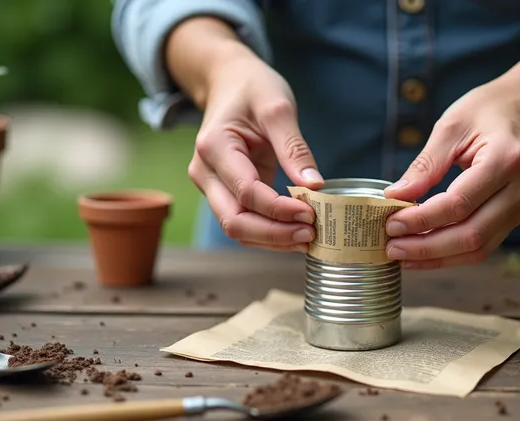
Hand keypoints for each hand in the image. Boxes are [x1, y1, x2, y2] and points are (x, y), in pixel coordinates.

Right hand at [187, 50, 323, 252]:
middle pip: (234, 220)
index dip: (278, 209)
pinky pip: (244, 221)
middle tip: (310, 234)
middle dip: (274, 234)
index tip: (310, 213)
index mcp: (214, 147)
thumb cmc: (252, 88)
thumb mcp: (277, 107)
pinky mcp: (224, 193)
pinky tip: (295, 232)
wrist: (229, 82)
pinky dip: (268, 233)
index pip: (246, 192)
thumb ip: (294, 147)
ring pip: (236, 228)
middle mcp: (205, 172)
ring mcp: (211, 186)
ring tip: (307, 238)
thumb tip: (315, 185)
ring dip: (272, 239)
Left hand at [382, 73, 519, 268]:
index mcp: (506, 160)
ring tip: (403, 256)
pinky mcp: (519, 215)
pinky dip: (453, 253)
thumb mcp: (452, 125)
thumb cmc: (493, 109)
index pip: (458, 204)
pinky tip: (426, 252)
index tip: (391, 223)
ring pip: (479, 248)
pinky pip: (485, 244)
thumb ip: (425, 165)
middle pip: (470, 235)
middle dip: (426, 247)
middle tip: (391, 248)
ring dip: (438, 257)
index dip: (421, 219)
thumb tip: (395, 196)